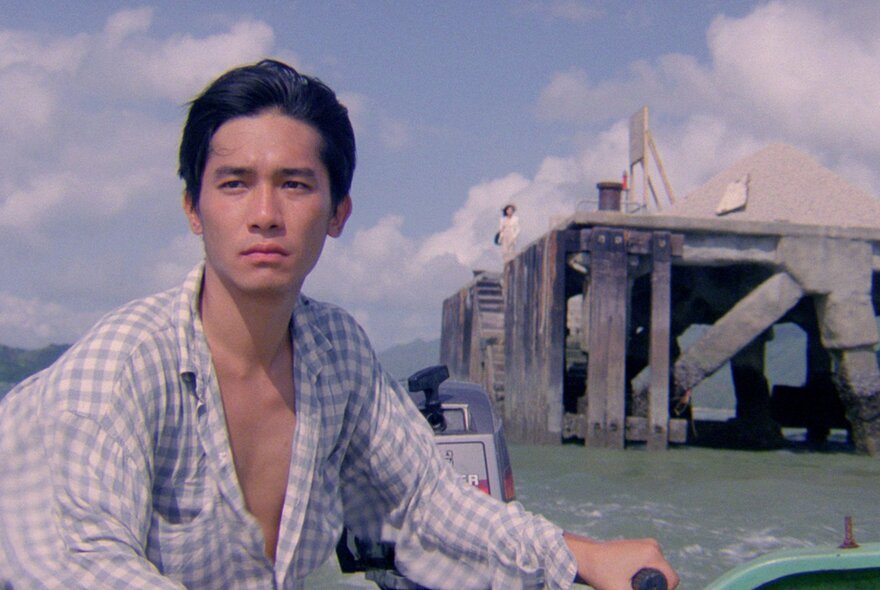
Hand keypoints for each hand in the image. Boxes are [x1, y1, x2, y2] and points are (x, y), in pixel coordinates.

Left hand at [563, 532, 678, 589]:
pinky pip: (653, 563)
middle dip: (656, 585)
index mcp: (652, 554)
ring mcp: (647, 544)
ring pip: (659, 569)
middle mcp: (653, 546)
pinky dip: (647, 572)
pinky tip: (631, 576)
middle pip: (666, 574)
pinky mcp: (641, 545)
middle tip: (632, 586)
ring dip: (651, 579)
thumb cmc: (601, 573)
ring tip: (629, 582)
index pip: (672, 579)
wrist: (586, 555)